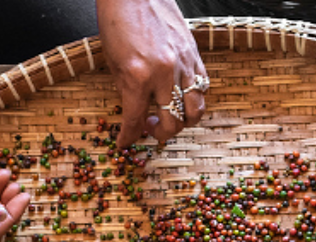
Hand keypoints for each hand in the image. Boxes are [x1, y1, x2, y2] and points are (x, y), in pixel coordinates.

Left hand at [99, 0, 208, 147]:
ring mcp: (183, 65)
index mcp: (137, 77)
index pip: (135, 120)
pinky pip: (202, 87)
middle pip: (172, 123)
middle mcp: (163, 75)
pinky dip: (194, 99)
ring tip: (170, 117)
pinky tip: (181, 96)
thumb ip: (126, 90)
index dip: (129, 137)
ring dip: (183, 121)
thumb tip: (135, 112)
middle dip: (160, 133)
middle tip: (150, 128)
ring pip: (195, 110)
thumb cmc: (117, 22)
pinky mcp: (195, 54)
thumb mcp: (113, 62)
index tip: (125, 143)